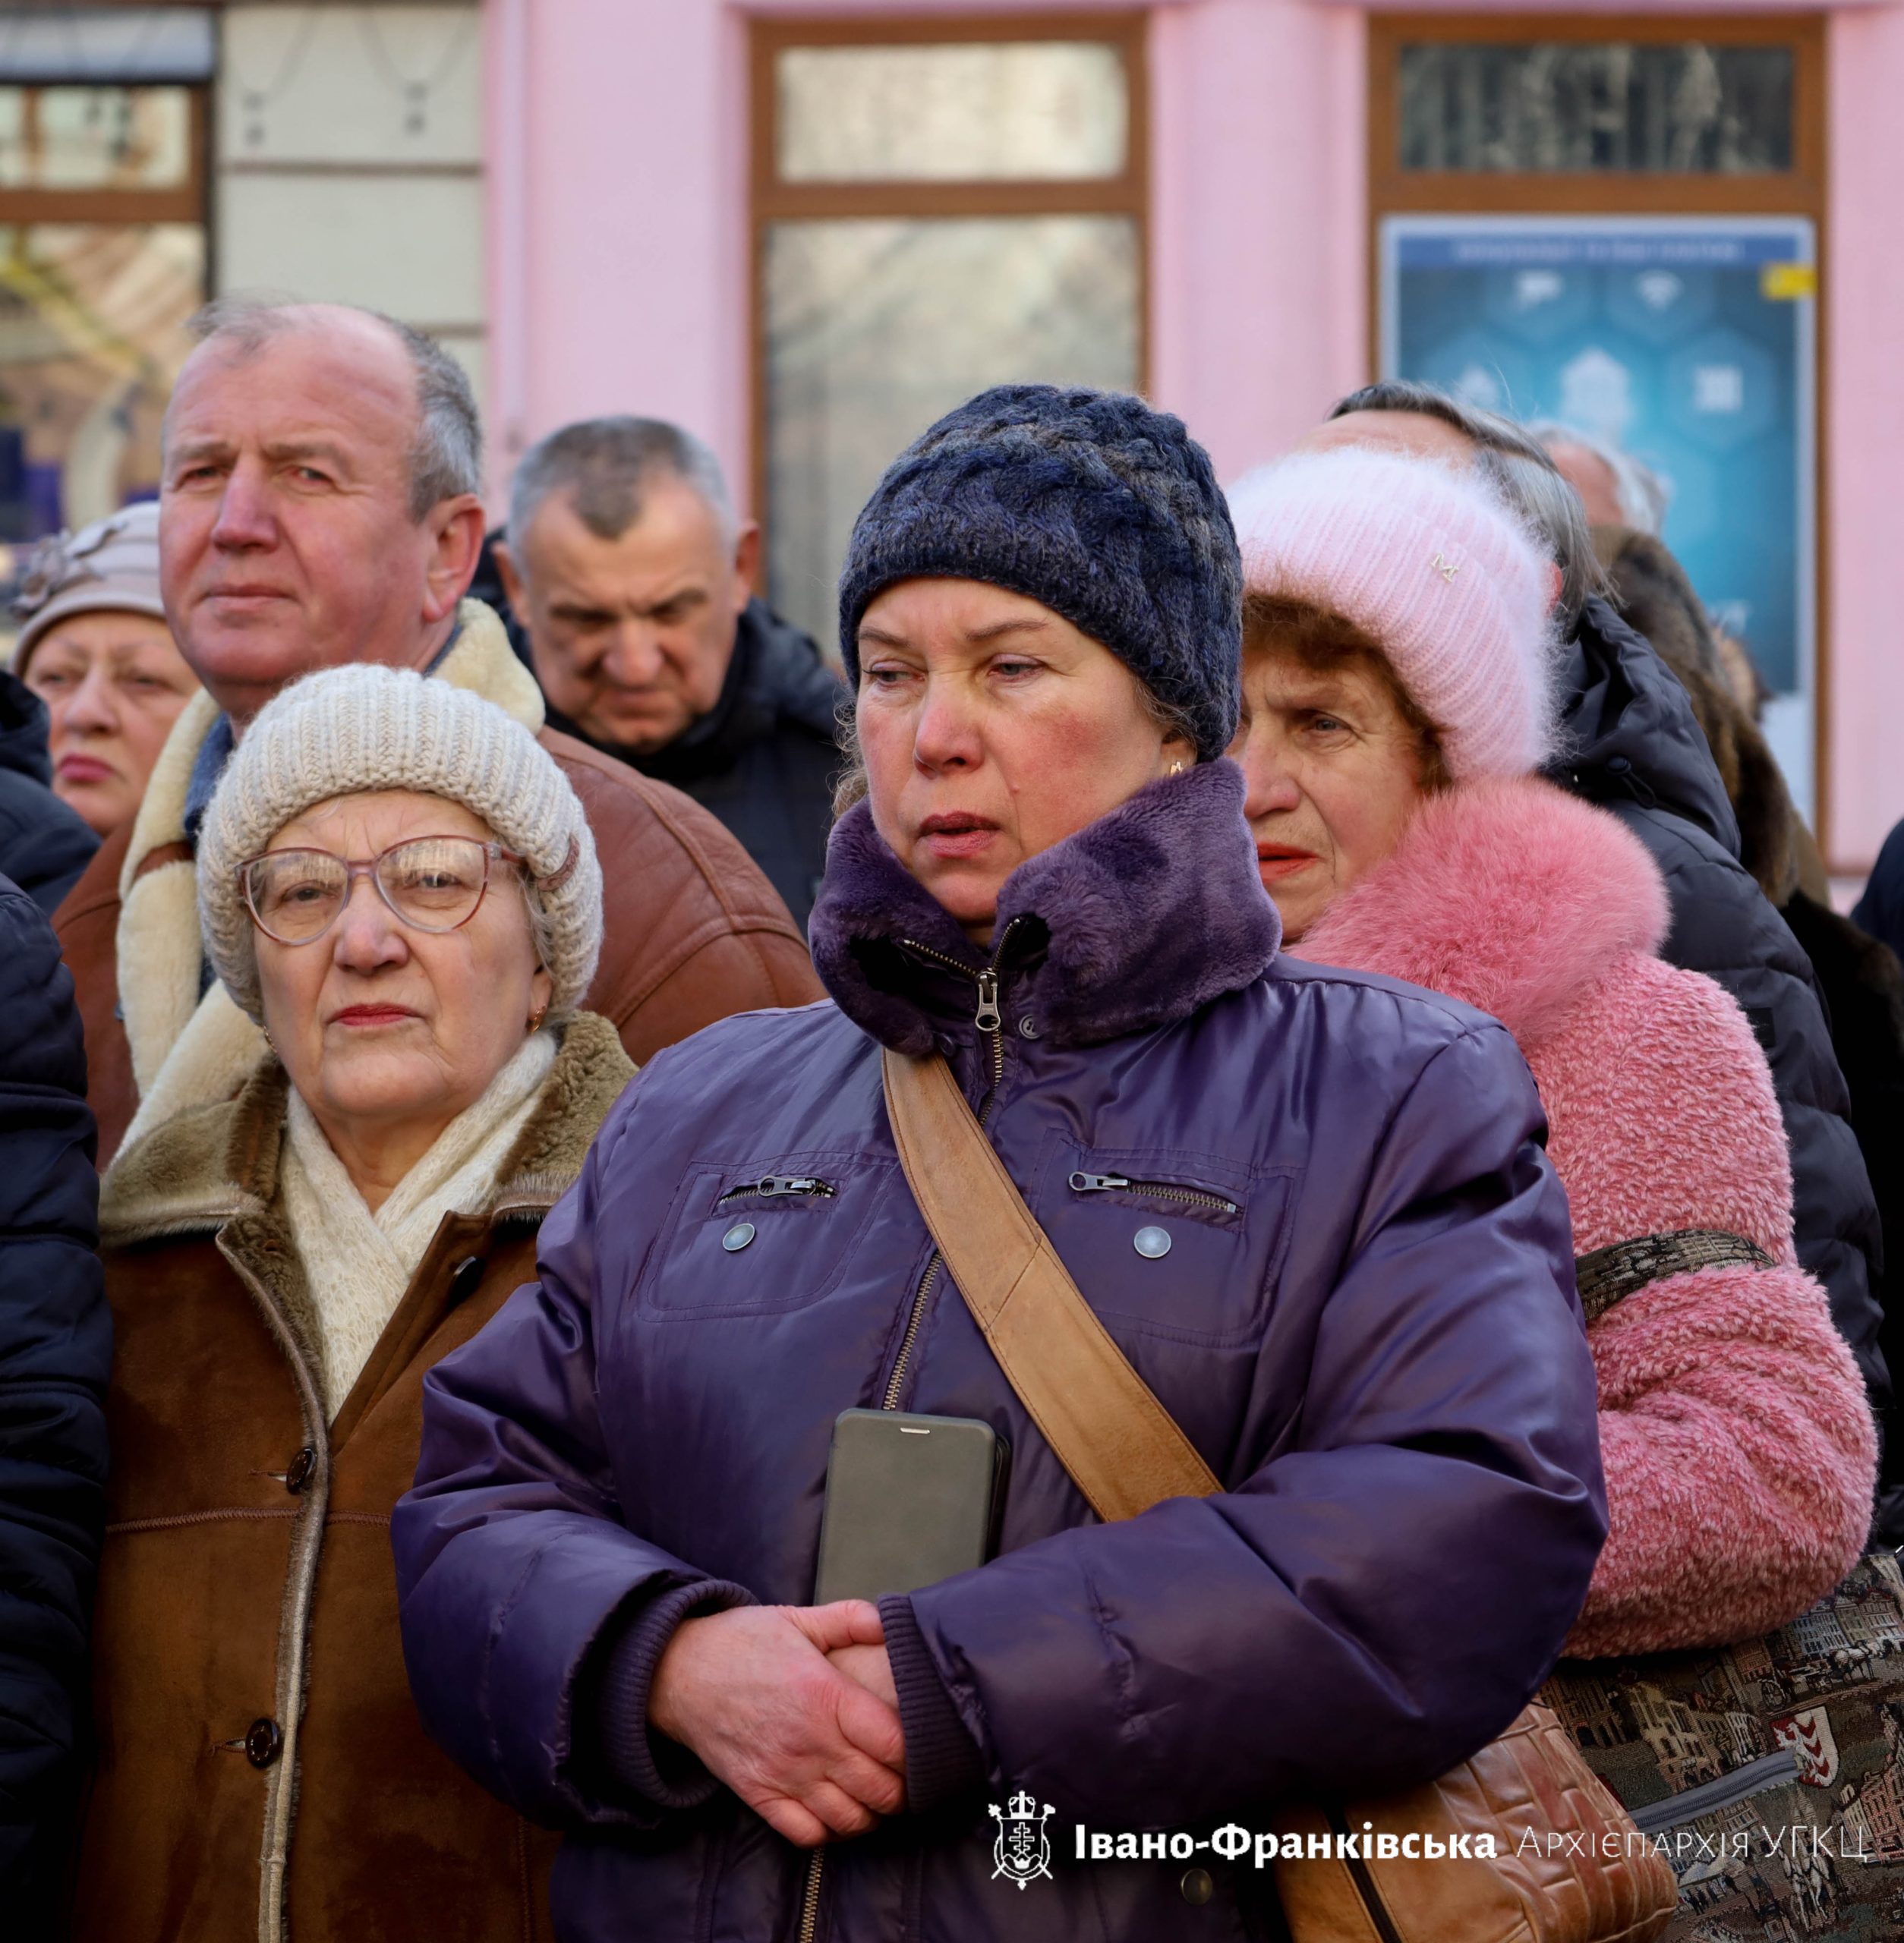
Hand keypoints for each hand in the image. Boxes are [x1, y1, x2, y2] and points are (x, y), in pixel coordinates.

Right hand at [649, 1601, 905, 1845]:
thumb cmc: (743, 1642)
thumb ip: (850, 1618)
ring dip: (871, 1814)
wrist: (678, 1672)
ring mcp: (783, 1773)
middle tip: (904, 1777)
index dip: (917, 1752)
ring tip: (875, 1796)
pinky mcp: (758, 1795)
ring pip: (849, 1819)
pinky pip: (807, 1834)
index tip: (922, 1746)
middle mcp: (808, 1741)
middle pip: (880, 1789)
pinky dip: (830, 1832)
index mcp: (824, 1694)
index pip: (893, 1743)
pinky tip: (837, 1812)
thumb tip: (891, 1623)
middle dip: (901, 1789)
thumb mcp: (797, 1619)